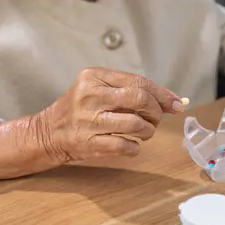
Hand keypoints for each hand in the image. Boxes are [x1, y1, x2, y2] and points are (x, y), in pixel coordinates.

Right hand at [39, 67, 183, 163]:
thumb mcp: (101, 90)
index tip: (176, 104)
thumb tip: (174, 102)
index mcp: (95, 77)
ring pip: (136, 124)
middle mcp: (91, 96)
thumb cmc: (82, 110)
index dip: (163, 94)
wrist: (48, 133)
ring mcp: (89, 121)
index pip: (139, 82)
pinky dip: (135, 147)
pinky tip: (131, 143)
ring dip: (148, 131)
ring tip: (143, 132)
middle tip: (156, 119)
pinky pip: (126, 145)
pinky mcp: (89, 143)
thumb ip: (134, 92)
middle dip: (156, 112)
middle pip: (140, 99)